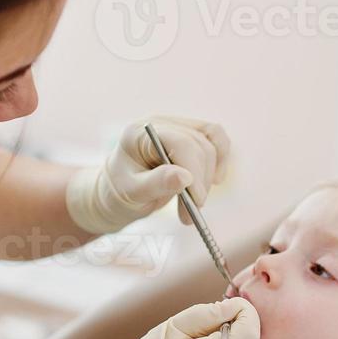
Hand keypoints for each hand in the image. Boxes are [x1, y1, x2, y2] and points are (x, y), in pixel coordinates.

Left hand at [64, 116, 230, 233]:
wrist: (117, 195)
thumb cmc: (120, 194)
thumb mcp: (132, 193)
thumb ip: (156, 184)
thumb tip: (185, 177)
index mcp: (140, 133)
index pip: (179, 142)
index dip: (194, 170)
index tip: (197, 201)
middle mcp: (160, 124)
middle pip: (198, 145)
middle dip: (200, 182)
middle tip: (190, 214)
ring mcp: (177, 127)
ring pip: (211, 144)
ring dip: (208, 178)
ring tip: (194, 205)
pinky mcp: (190, 137)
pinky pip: (216, 139)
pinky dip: (221, 160)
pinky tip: (215, 180)